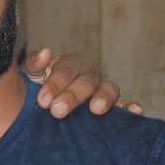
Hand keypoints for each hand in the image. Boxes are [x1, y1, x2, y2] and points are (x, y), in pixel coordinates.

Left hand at [24, 48, 143, 118]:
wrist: (42, 112)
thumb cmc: (35, 91)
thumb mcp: (30, 77)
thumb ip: (34, 65)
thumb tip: (46, 53)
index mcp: (69, 65)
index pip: (66, 69)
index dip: (55, 84)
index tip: (43, 101)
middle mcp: (88, 75)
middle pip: (85, 81)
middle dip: (72, 96)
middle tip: (57, 111)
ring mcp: (102, 91)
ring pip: (109, 89)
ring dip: (104, 98)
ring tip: (96, 109)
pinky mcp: (113, 107)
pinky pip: (124, 105)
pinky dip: (130, 106)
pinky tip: (134, 110)